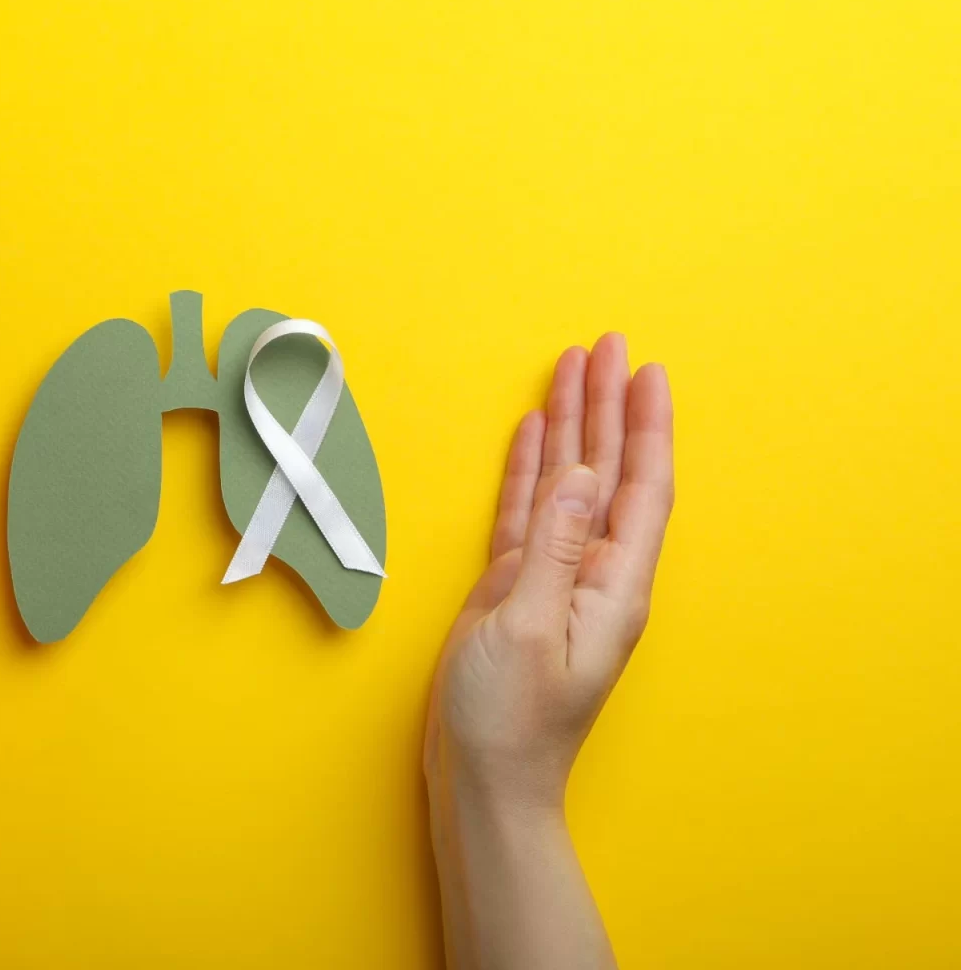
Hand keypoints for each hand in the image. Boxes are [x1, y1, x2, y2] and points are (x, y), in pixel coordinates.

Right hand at [426, 334, 672, 809]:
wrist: (483, 780)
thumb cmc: (508, 721)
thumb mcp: (526, 628)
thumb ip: (553, 546)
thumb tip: (581, 474)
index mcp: (612, 586)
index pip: (640, 488)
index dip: (643, 426)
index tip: (643, 369)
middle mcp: (591, 574)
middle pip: (607, 474)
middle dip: (607, 408)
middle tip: (604, 345)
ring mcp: (553, 580)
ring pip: (566, 484)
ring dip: (571, 428)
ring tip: (568, 369)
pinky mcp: (515, 590)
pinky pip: (527, 513)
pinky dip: (529, 470)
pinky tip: (532, 434)